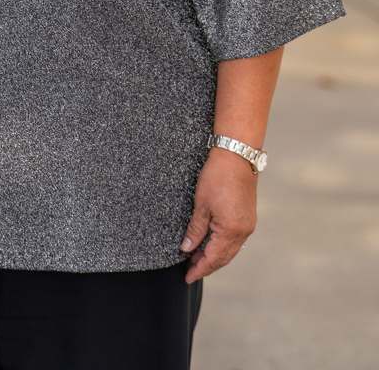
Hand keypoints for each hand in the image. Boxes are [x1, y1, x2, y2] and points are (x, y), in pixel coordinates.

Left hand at [180, 148, 256, 283]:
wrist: (237, 156)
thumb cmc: (217, 177)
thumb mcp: (201, 204)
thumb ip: (195, 230)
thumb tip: (186, 249)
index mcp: (230, 231)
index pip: (213, 258)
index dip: (199, 269)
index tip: (187, 278)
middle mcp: (243, 232)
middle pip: (223, 257)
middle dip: (206, 265)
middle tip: (189, 270)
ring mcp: (247, 225)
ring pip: (229, 249)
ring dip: (214, 255)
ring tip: (196, 257)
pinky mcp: (248, 217)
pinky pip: (234, 239)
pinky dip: (221, 245)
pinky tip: (209, 242)